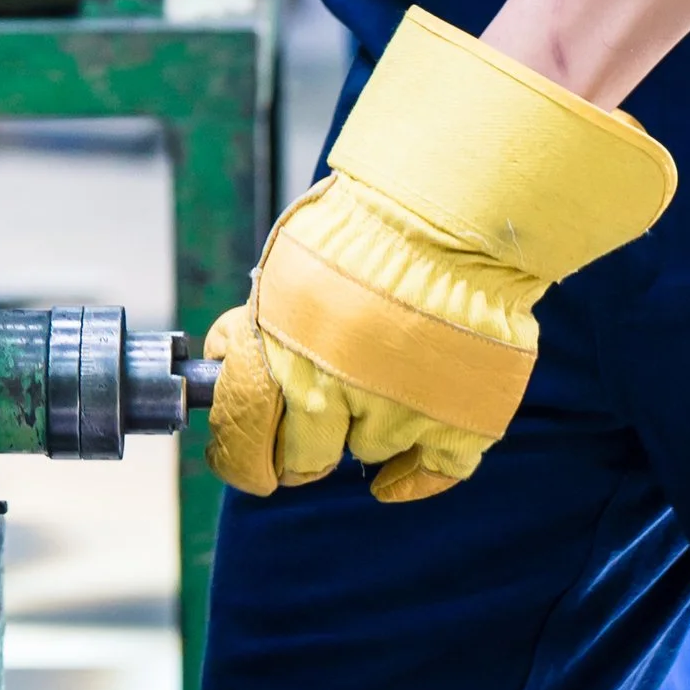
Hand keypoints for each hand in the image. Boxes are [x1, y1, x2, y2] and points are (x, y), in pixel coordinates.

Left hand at [205, 12, 673, 505]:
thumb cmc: (359, 232)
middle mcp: (342, 401)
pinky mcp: (461, 420)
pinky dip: (414, 477)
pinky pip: (434, 473)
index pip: (247, 445)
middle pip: (309, 460)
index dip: (244, 456)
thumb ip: (259, 328)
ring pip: (371, 452)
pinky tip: (397, 475)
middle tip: (315, 421)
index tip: (251, 460)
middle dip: (305, 445)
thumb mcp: (284, 271)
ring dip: (367, 428)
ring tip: (378, 377)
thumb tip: (227, 359)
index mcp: (288, 362)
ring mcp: (405, 415)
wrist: (445, 213)